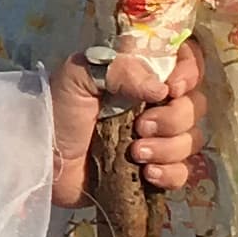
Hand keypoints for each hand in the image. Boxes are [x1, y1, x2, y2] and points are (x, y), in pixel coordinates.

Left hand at [49, 41, 204, 207]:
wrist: (43, 159)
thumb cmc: (58, 111)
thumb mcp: (79, 77)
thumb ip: (120, 70)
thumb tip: (161, 89)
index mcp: (141, 76)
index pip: (186, 62)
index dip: (189, 73)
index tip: (171, 88)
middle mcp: (155, 105)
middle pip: (194, 106)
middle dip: (173, 118)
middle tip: (139, 126)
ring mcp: (157, 139)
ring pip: (191, 140)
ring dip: (168, 148)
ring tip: (135, 153)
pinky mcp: (153, 171)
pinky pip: (182, 173)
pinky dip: (170, 174)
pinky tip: (146, 174)